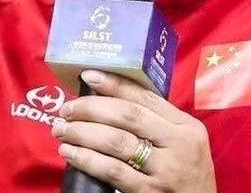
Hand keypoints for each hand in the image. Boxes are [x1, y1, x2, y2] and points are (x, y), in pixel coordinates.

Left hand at [52, 70, 215, 192]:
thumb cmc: (187, 175)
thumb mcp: (184, 143)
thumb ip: (158, 124)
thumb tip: (111, 99)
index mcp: (186, 126)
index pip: (145, 97)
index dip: (114, 84)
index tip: (88, 75)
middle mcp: (178, 143)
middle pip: (128, 116)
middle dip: (92, 108)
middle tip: (67, 108)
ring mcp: (165, 169)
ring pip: (116, 142)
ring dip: (83, 132)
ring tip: (62, 129)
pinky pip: (113, 171)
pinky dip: (87, 159)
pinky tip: (71, 153)